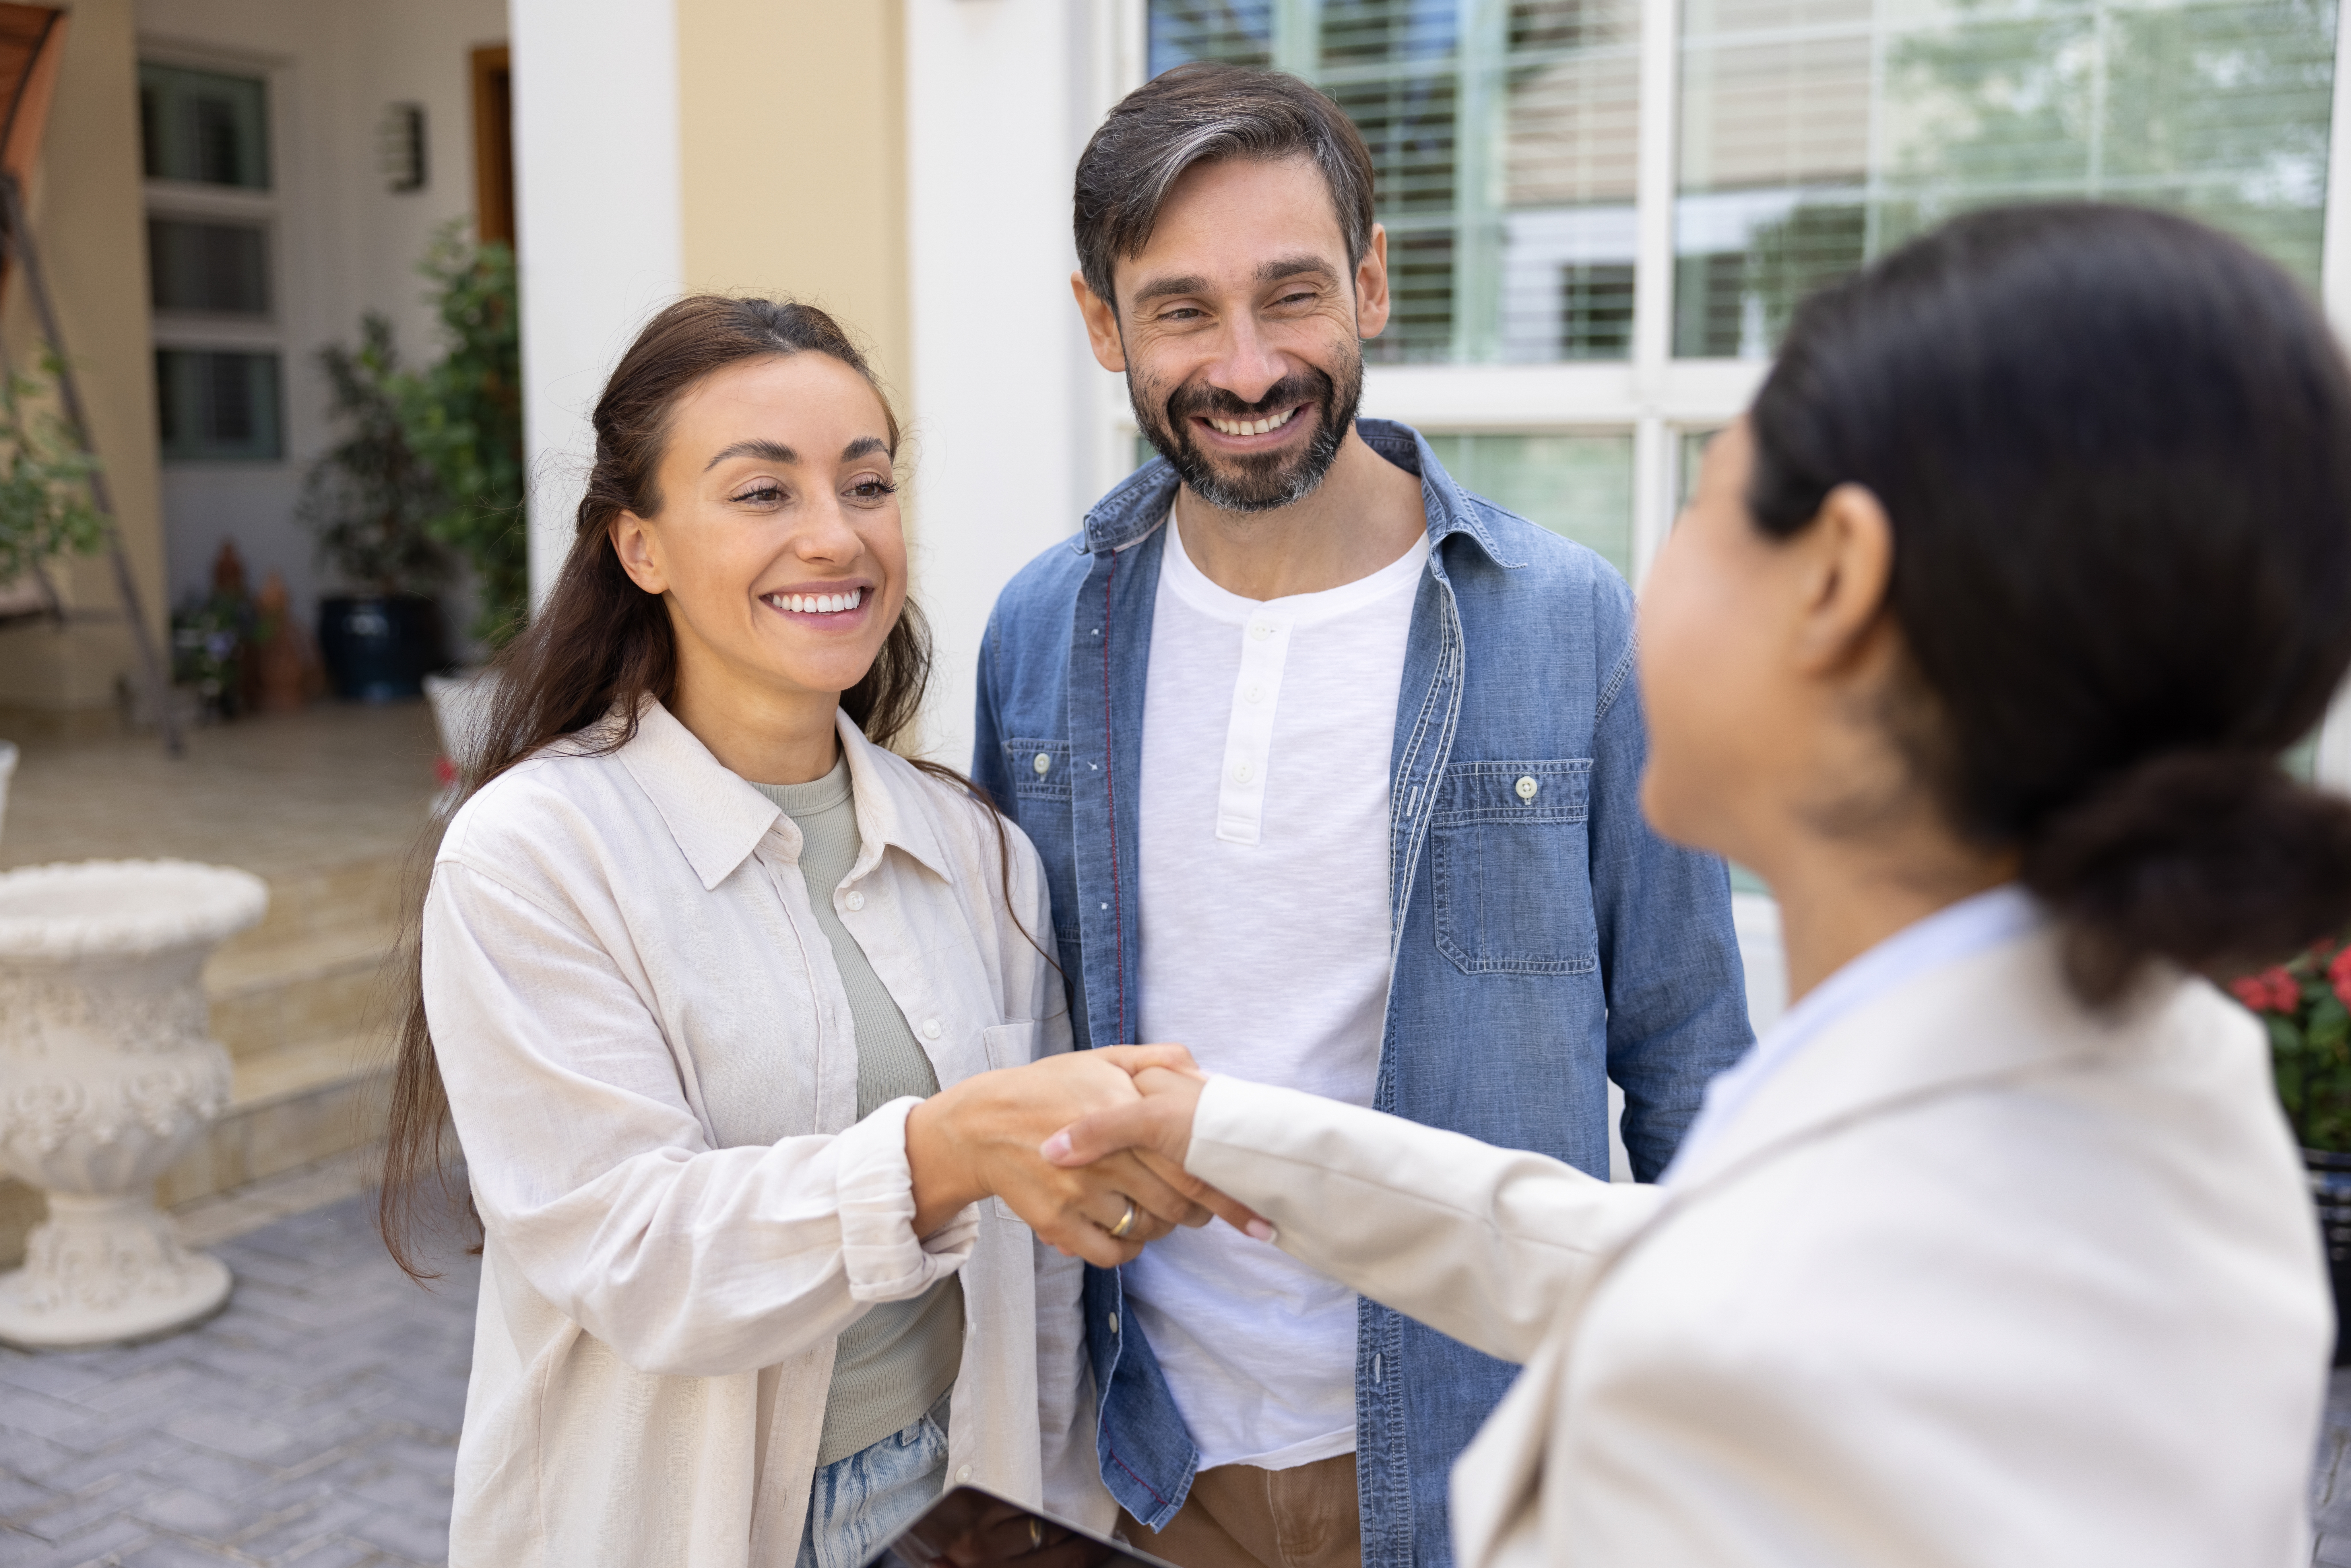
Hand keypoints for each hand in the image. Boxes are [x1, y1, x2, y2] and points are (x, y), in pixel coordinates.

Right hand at [906, 1048, 1217, 1266]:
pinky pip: (1112, 1252)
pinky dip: (1129, 1248)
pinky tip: (1129, 1230)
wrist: (982, 1124)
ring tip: (1162, 1212)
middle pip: (1175, 1203)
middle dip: (1201, 1213)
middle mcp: (1102, 1156)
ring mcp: (1078, 1193)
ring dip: (1164, 1227)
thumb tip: (1207, 1076)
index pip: (1188, 1163)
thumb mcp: (1102, 1060)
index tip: (1257, 1215)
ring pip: (1147, 1229)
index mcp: (1119, 1111)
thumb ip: (1158, 1061)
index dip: (1227, 1193)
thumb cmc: (1049, 1089)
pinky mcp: (1057, 1223)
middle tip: (1206, 1210)